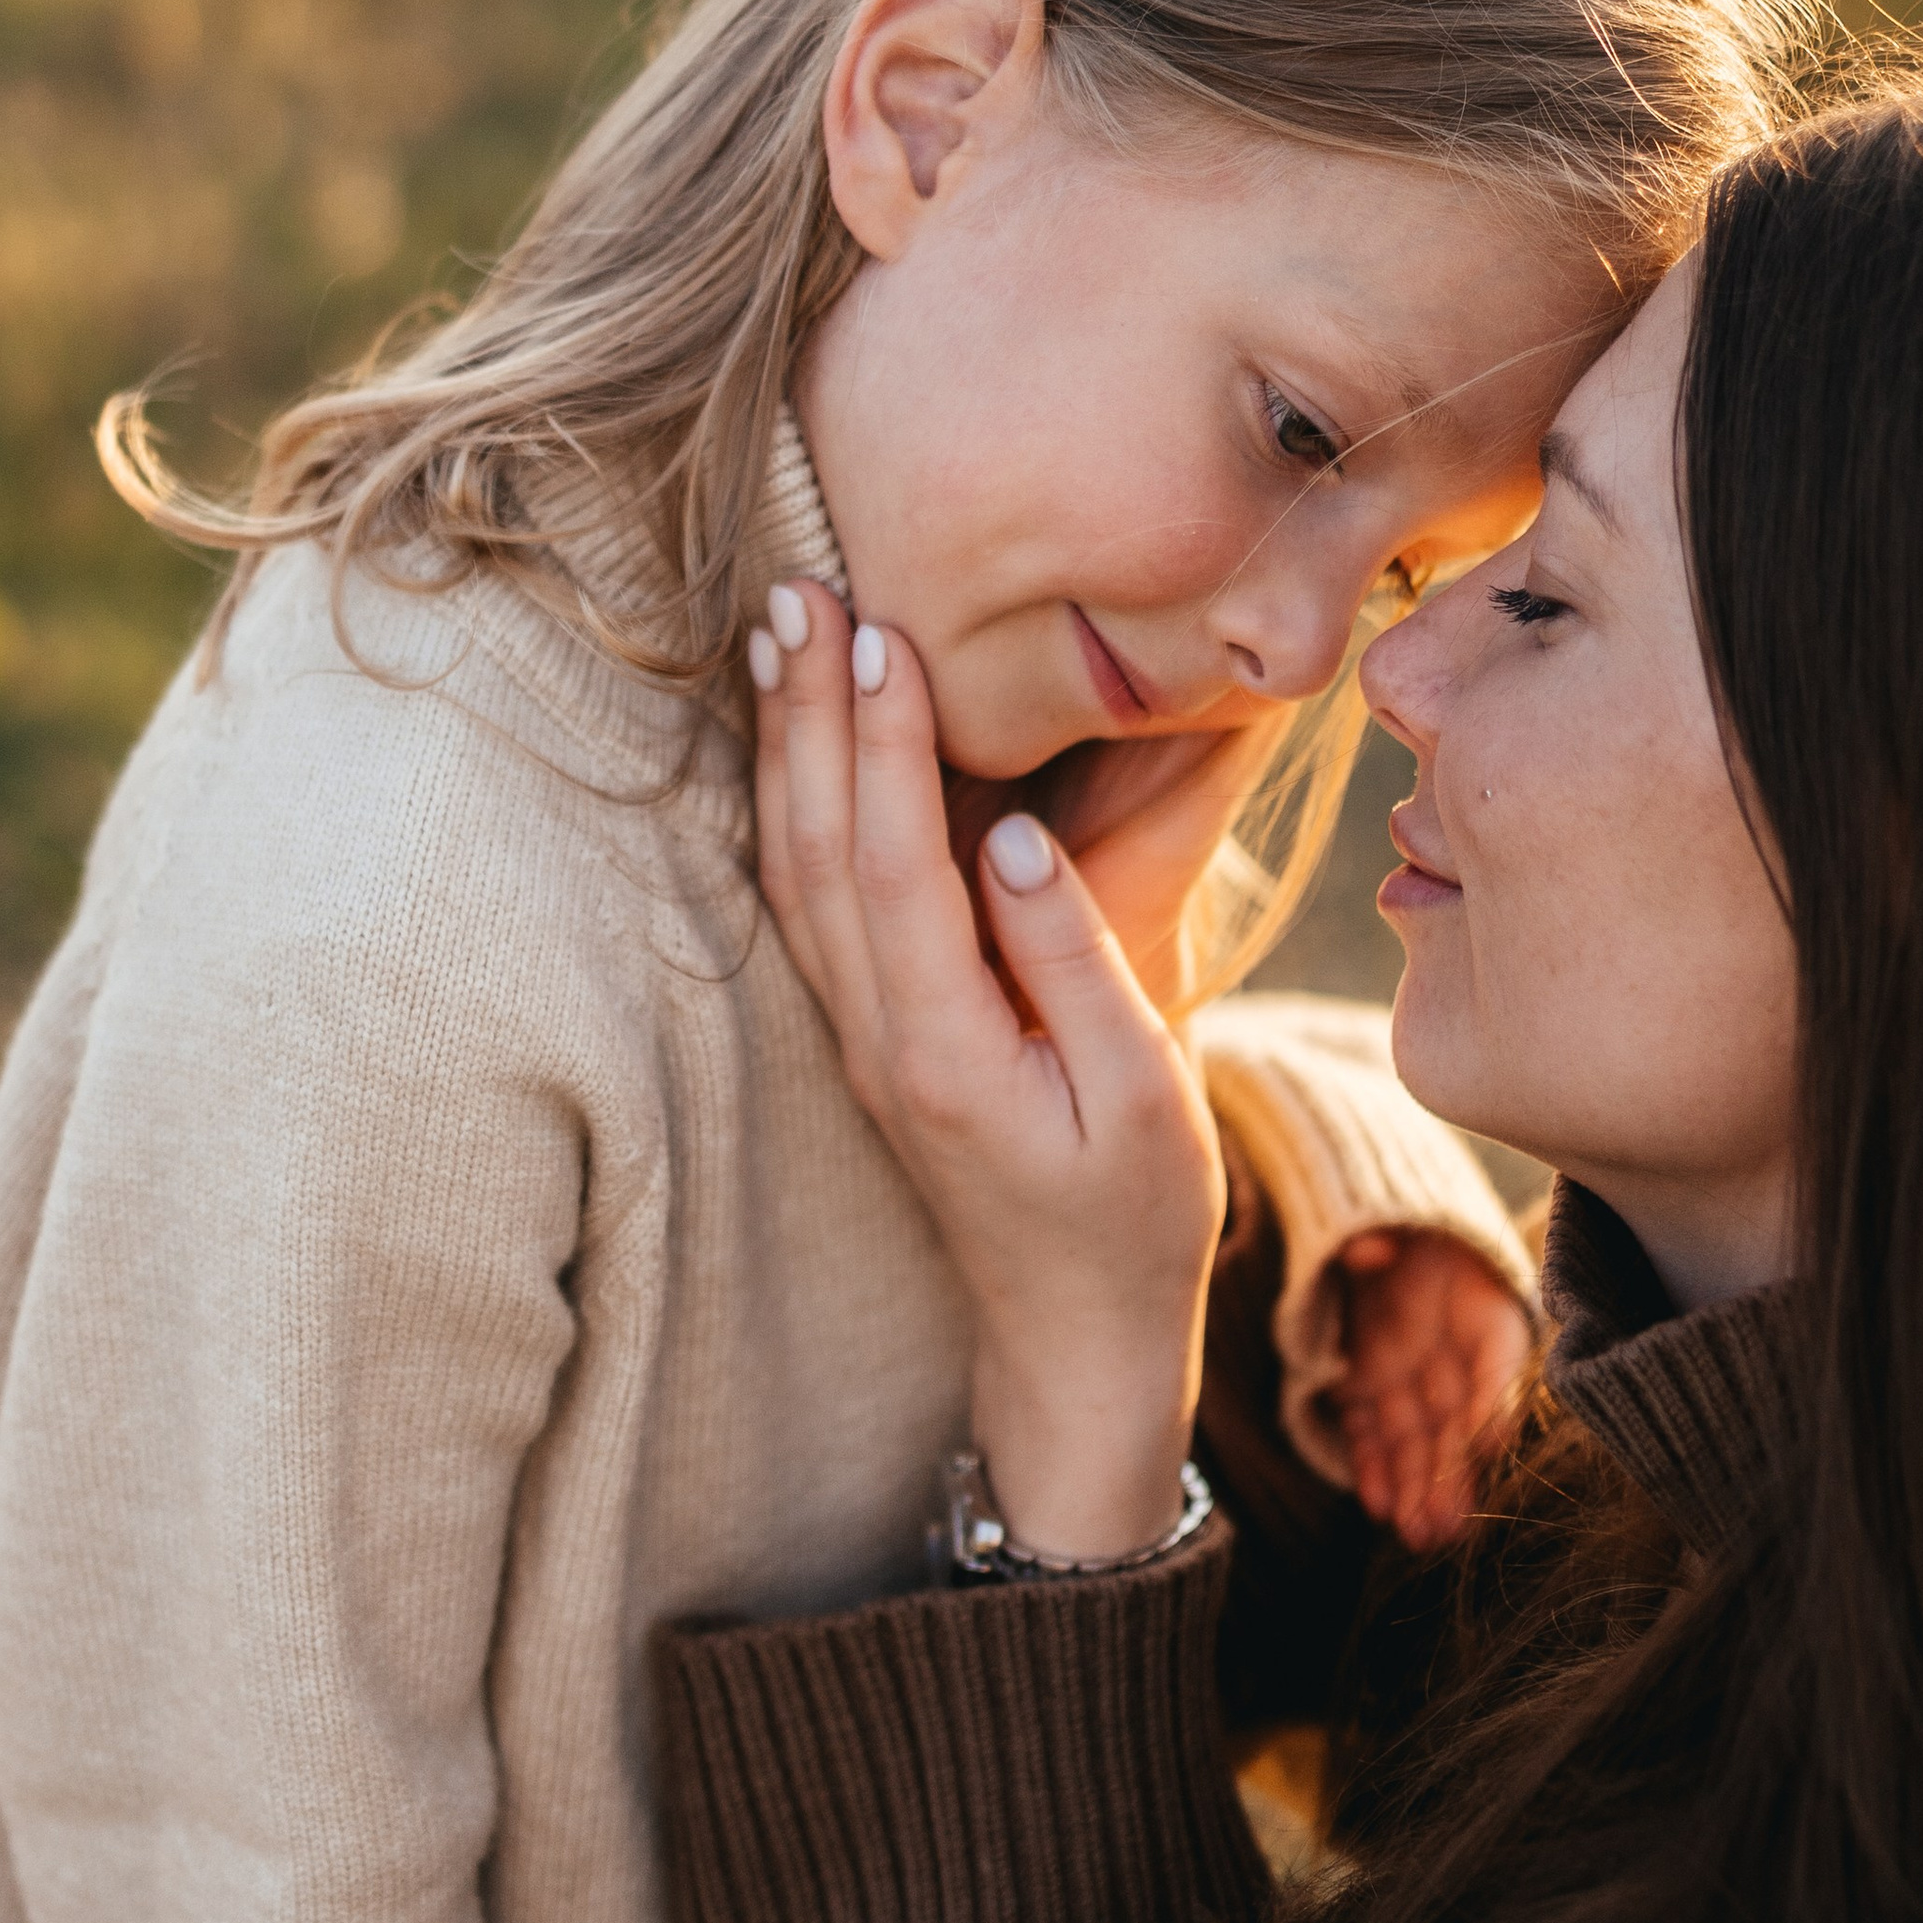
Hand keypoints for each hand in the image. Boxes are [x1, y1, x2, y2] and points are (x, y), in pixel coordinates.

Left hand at [754, 585, 1226, 1558]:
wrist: (1073, 1335)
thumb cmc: (1132, 1220)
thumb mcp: (1140, 1098)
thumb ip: (1074, 965)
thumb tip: (1011, 842)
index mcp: (945, 1047)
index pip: (896, 862)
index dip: (884, 741)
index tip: (880, 629)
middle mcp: (878, 1037)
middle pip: (820, 847)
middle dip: (811, 712)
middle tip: (800, 587)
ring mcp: (861, 1041)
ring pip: (797, 871)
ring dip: (788, 747)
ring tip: (782, 634)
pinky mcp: (870, 1039)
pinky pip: (808, 904)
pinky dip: (795, 807)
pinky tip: (797, 741)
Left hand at [1330, 1227, 1534, 1554]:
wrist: (1373, 1213)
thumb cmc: (1403, 1215)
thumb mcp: (1402, 1215)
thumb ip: (1385, 1236)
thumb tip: (1369, 1254)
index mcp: (1485, 1311)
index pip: (1494, 1364)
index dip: (1489, 1404)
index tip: (1484, 1442)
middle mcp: (1450, 1351)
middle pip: (1455, 1420)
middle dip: (1450, 1474)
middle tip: (1448, 1526)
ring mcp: (1407, 1371)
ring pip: (1415, 1438)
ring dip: (1417, 1488)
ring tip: (1419, 1535)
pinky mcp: (1364, 1380)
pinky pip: (1369, 1429)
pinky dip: (1374, 1467)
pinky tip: (1379, 1506)